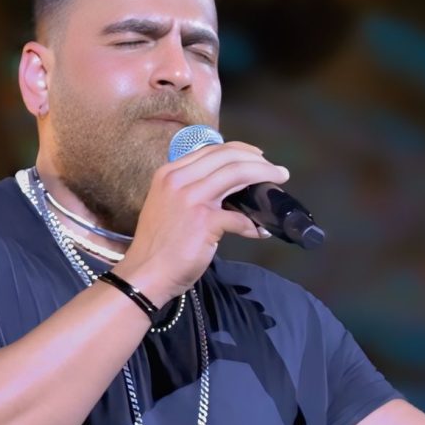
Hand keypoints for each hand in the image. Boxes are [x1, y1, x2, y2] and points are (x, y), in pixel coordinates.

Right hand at [116, 140, 292, 299]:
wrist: (145, 273)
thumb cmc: (159, 246)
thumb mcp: (169, 206)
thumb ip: (193, 192)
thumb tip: (230, 191)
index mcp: (170, 173)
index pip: (211, 150)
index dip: (240, 150)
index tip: (258, 157)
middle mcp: (179, 179)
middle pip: (228, 157)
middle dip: (259, 161)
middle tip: (277, 171)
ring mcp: (191, 199)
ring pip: (237, 174)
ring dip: (264, 176)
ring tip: (279, 183)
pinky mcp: (204, 221)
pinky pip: (240, 217)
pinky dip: (254, 225)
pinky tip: (260, 231)